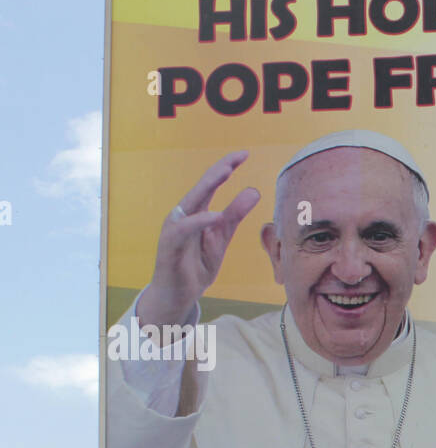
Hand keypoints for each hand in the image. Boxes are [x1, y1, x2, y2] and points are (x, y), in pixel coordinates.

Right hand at [141, 151, 260, 326]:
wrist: (179, 294)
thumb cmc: (196, 264)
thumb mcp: (222, 238)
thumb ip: (235, 215)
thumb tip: (254, 190)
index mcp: (196, 211)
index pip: (211, 184)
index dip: (226, 167)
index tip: (244, 153)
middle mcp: (183, 215)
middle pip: (201, 187)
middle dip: (218, 170)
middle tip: (236, 156)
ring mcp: (175, 228)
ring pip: (191, 202)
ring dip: (207, 186)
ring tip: (226, 172)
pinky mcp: (169, 245)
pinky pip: (184, 230)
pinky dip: (199, 221)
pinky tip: (215, 215)